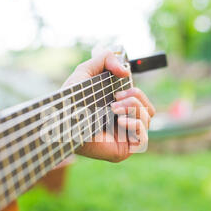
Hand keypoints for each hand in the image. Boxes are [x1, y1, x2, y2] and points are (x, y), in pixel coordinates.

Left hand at [63, 48, 155, 162]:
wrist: (61, 119)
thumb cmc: (69, 99)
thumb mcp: (86, 71)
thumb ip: (106, 59)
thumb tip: (126, 72)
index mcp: (118, 108)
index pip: (142, 101)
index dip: (137, 93)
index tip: (118, 90)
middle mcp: (123, 124)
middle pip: (149, 110)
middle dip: (136, 99)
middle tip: (115, 99)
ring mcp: (124, 139)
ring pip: (147, 121)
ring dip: (134, 109)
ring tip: (113, 109)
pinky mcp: (122, 151)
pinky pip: (143, 139)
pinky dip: (136, 126)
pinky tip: (121, 121)